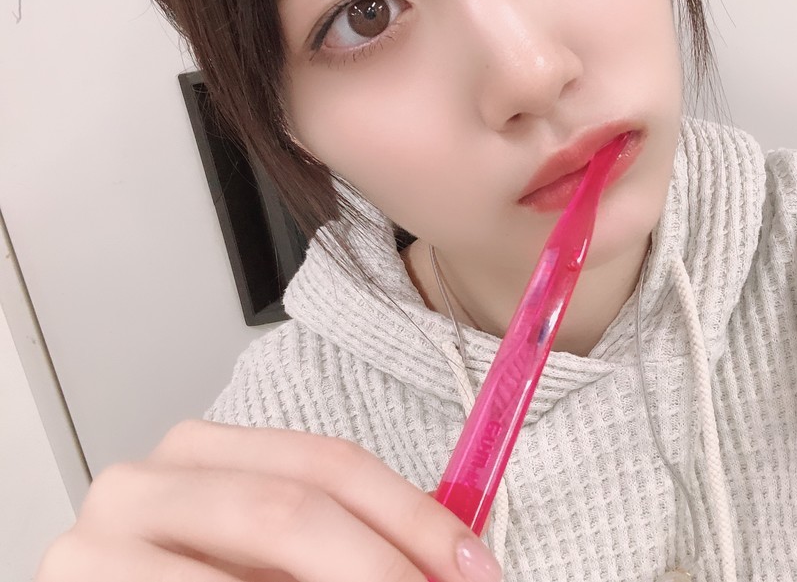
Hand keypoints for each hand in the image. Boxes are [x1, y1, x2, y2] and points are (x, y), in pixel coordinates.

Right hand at [37, 420, 501, 581]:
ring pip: (244, 581)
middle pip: (289, 511)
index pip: (328, 463)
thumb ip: (345, 542)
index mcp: (197, 453)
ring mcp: (95, 550)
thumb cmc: (204, 577)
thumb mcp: (274, 553)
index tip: (475, 567)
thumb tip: (456, 566)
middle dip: (380, 568)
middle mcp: (140, 486)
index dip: (414, 517)